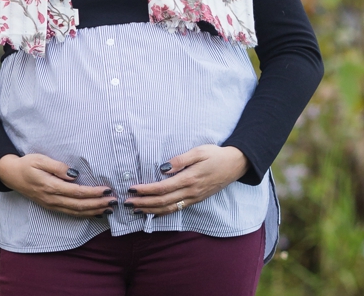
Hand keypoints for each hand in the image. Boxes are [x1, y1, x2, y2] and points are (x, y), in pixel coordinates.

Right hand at [0, 153, 114, 217]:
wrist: (12, 175)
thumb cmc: (27, 164)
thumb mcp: (40, 159)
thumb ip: (57, 167)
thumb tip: (74, 174)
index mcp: (50, 186)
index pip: (77, 192)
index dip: (93, 192)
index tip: (107, 189)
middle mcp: (52, 199)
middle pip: (79, 205)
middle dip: (98, 203)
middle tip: (114, 201)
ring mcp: (51, 205)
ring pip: (76, 212)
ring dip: (94, 211)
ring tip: (109, 208)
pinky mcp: (52, 207)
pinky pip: (71, 213)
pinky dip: (85, 215)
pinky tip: (95, 213)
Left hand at [125, 144, 246, 216]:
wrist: (235, 165)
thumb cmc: (216, 155)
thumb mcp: (199, 151)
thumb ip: (180, 160)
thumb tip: (163, 168)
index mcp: (189, 178)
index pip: (162, 187)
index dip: (145, 190)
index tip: (132, 188)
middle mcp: (191, 192)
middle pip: (162, 201)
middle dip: (143, 203)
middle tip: (127, 202)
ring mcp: (194, 198)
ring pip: (169, 208)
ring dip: (150, 210)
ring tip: (136, 210)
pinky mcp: (196, 200)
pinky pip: (177, 209)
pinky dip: (163, 213)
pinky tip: (153, 213)